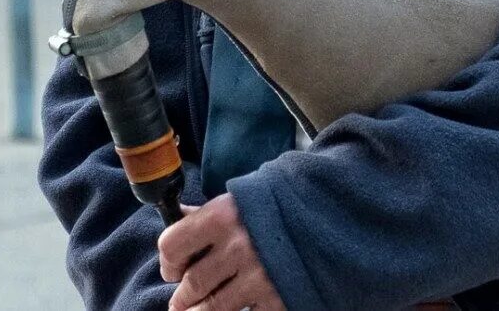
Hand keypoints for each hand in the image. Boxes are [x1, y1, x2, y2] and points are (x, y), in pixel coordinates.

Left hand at [160, 194, 286, 310]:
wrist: (330, 214)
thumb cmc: (279, 204)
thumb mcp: (241, 199)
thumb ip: (209, 214)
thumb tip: (178, 218)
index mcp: (223, 216)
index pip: (172, 245)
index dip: (168, 261)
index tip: (172, 270)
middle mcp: (237, 247)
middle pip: (190, 284)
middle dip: (183, 295)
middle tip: (182, 299)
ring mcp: (258, 277)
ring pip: (212, 307)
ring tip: (199, 310)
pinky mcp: (277, 299)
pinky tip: (240, 306)